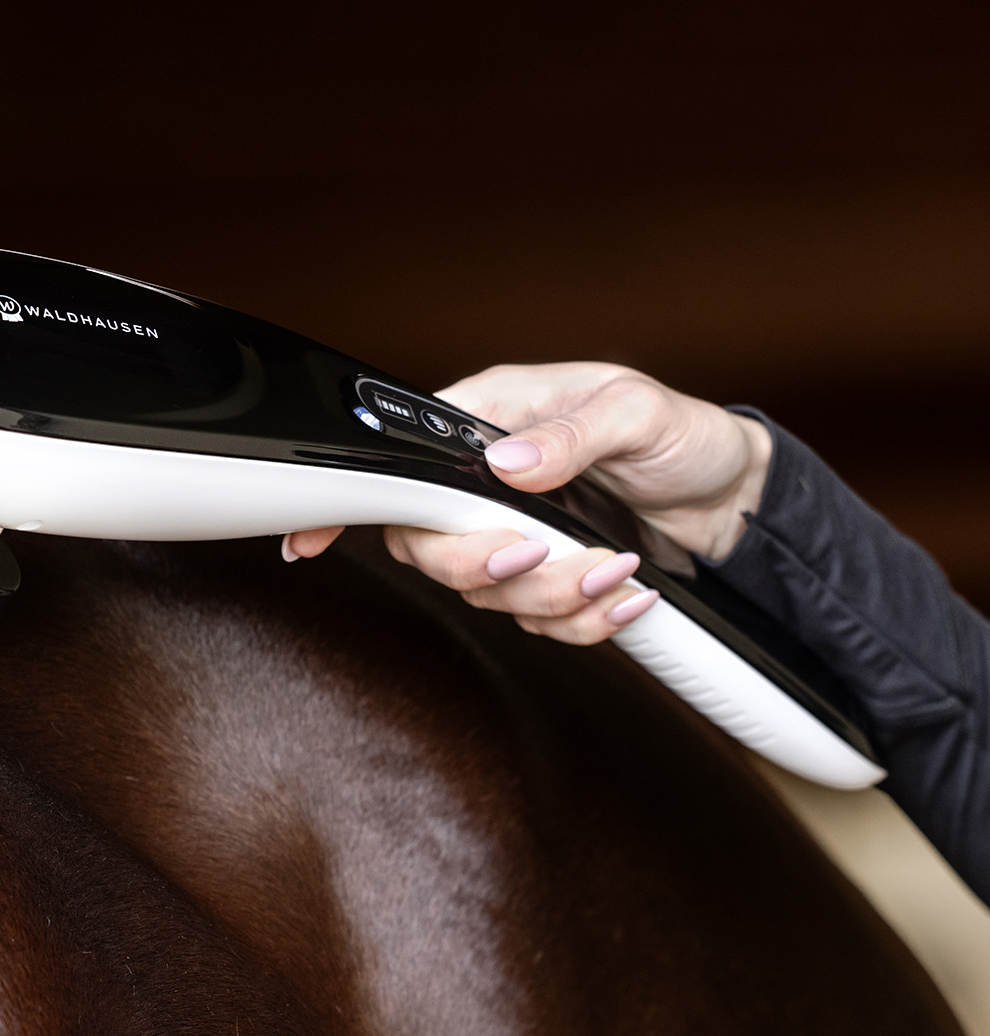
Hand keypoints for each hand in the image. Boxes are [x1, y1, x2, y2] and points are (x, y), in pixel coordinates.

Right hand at [282, 362, 771, 646]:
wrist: (729, 495)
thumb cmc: (680, 433)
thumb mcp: (634, 412)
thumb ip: (570, 435)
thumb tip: (508, 462)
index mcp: (488, 421)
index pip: (399, 462)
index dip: (347, 502)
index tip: (307, 541)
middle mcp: (486, 483)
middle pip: (428, 545)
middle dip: (483, 563)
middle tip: (542, 553)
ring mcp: (511, 535)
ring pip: (485, 594)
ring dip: (554, 595)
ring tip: (619, 566)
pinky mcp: (543, 580)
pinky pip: (537, 623)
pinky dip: (583, 621)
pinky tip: (628, 597)